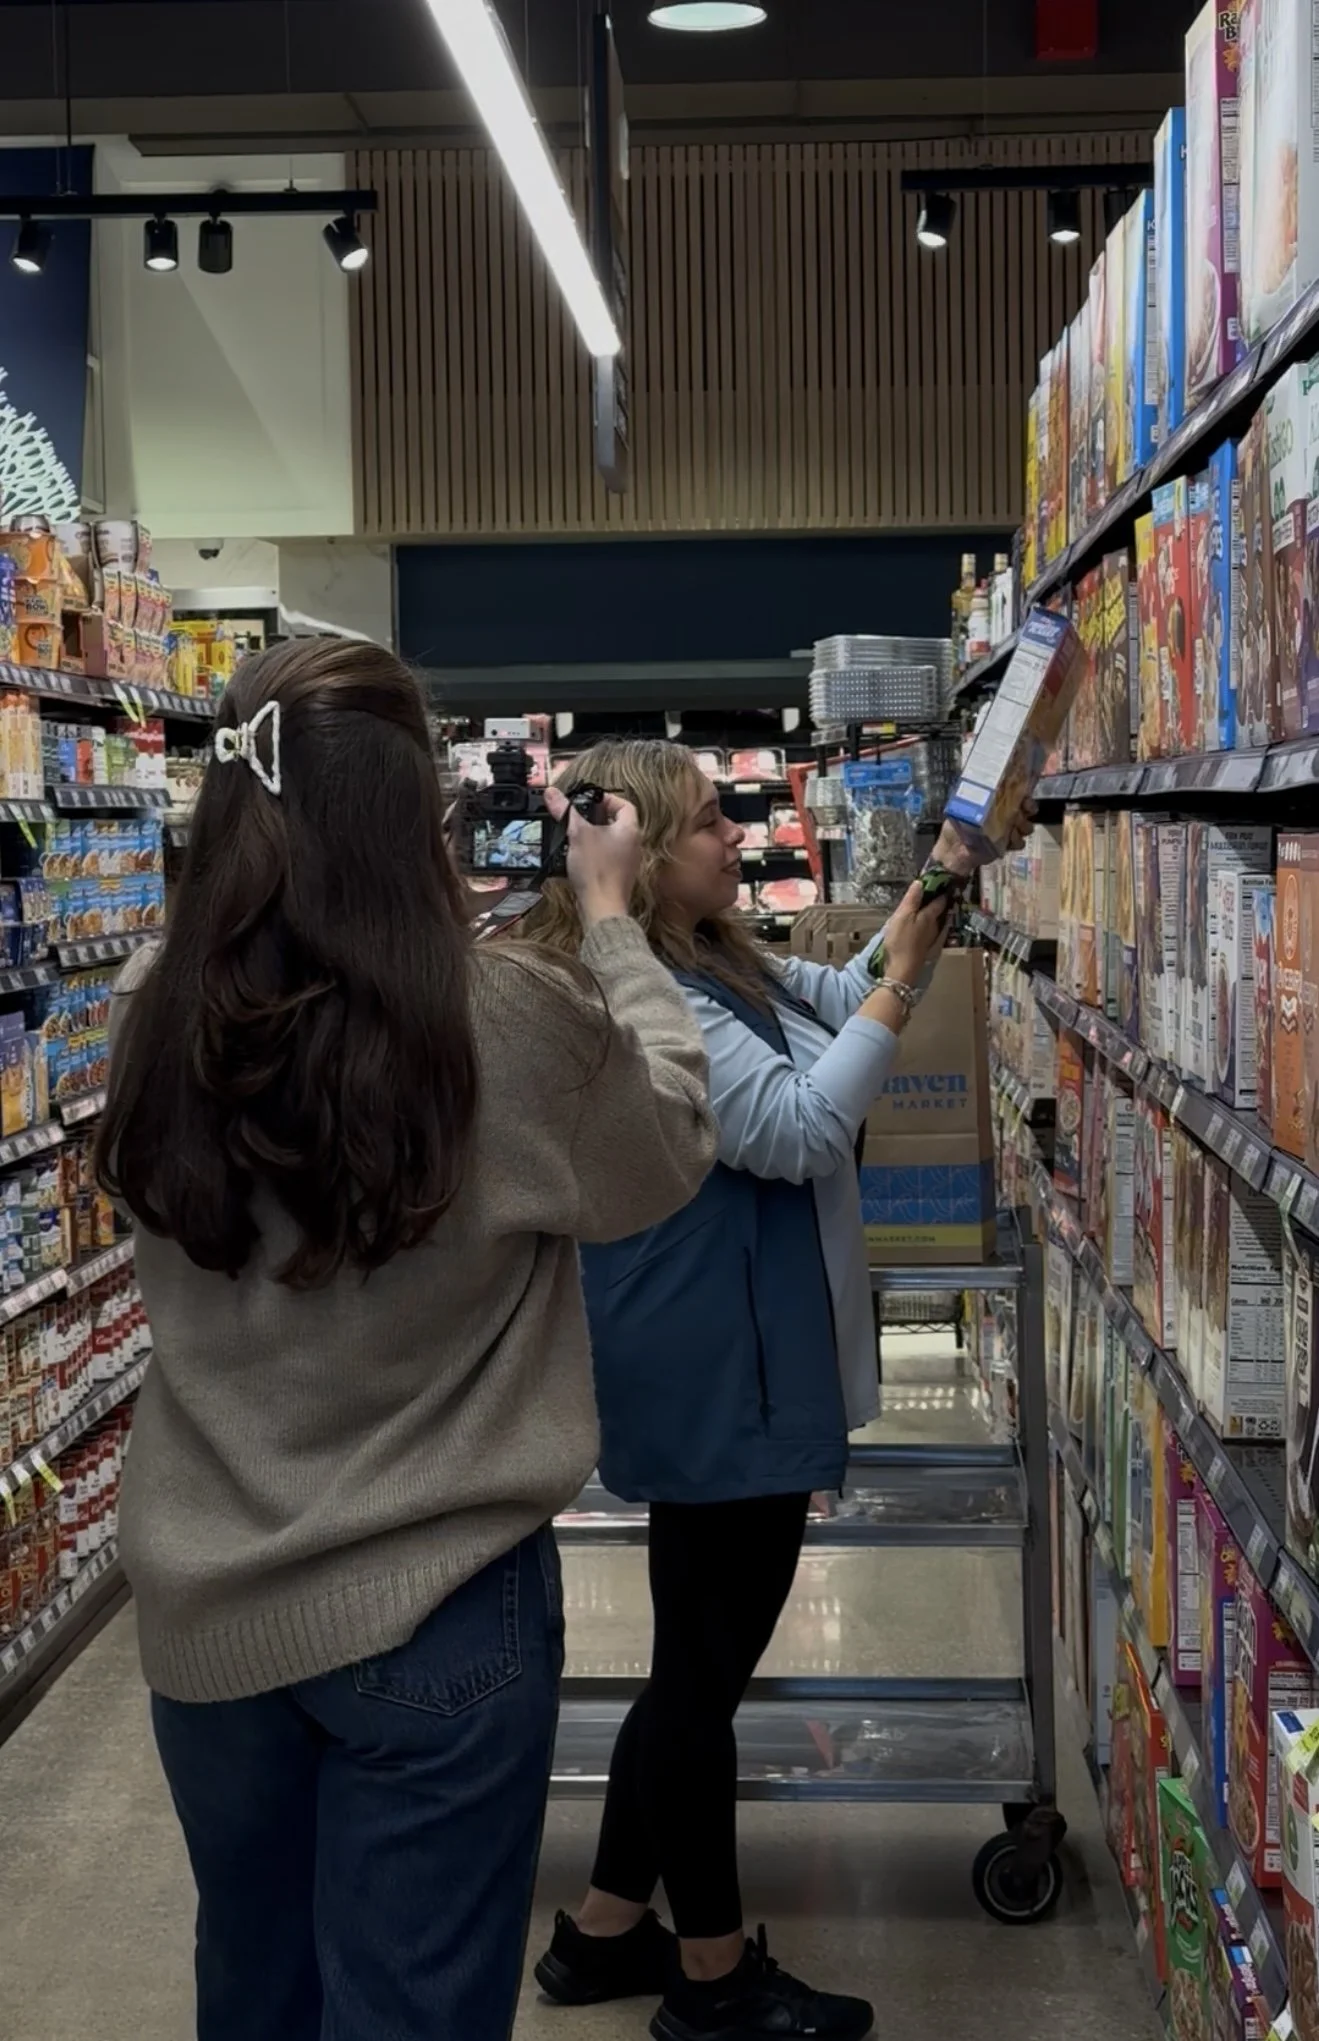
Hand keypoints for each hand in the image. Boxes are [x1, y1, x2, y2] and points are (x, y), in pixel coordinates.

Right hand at [544, 787, 642, 925]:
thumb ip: (565, 811)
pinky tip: (578, 856)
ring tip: (576, 835)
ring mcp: (628, 862)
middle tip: (579, 816)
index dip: (608, 799)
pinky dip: (595, 853)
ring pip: (611, 840)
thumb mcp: (577, 834)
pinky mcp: (618, 876)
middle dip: (597, 817)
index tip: (590, 800)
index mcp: (629, 830)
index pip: (625, 805)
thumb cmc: (596, 869)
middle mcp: (633, 844)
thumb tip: (551, 792)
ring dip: (594, 835)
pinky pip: (607, 857)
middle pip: (617, 822)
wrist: (602, 907)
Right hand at [879, 879, 953, 986]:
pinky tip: (919, 925)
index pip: (939, 900)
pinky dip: (926, 924)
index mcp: (930, 916)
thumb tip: (921, 883)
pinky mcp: (925, 947)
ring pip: (934, 921)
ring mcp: (931, 938)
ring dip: (931, 913)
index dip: (940, 890)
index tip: (939, 882)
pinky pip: (928, 930)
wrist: (902, 969)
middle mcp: (935, 926)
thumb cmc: (901, 940)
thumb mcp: (903, 916)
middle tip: (930, 892)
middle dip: (935, 901)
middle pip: (938, 911)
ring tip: (924, 907)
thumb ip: (912, 899)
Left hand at [933, 799, 1037, 876]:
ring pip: (1027, 827)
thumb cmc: (956, 827)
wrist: (954, 851)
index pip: (1017, 795)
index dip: (1024, 795)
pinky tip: (1008, 841)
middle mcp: (1006, 815)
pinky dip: (1016, 842)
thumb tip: (976, 787)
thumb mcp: (962, 809)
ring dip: (1023, 826)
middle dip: (1028, 810)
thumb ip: (972, 799)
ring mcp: (1009, 831)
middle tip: (1022, 813)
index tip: (1024, 797)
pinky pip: (1020, 843)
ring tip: (1013, 828)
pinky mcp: (1008, 845)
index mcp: (997, 804)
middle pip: (1027, 810)